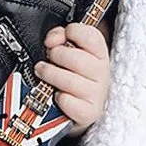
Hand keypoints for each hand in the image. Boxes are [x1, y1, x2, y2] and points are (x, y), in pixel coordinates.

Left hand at [38, 20, 111, 135]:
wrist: (79, 108)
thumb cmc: (74, 76)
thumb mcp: (70, 52)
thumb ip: (60, 37)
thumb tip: (52, 39)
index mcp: (99, 54)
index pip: (91, 36)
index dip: (72, 33)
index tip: (60, 39)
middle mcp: (102, 73)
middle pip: (76, 58)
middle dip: (56, 56)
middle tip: (49, 59)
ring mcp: (97, 94)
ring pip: (69, 80)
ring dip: (50, 75)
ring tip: (43, 73)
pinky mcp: (89, 112)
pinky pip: (67, 101)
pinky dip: (58, 98)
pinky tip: (58, 95)